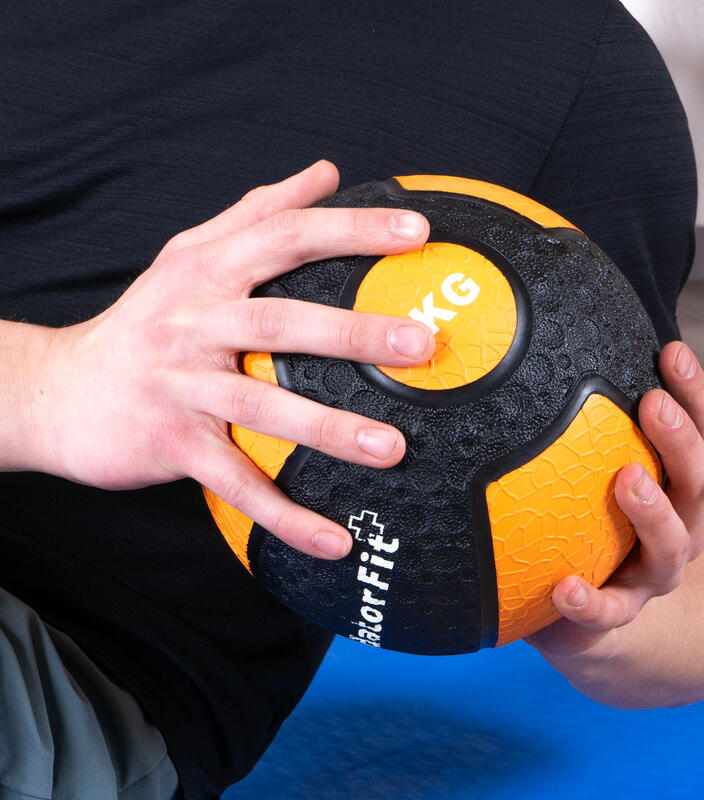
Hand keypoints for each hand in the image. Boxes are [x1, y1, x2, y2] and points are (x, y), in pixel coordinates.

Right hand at [29, 160, 433, 558]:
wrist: (61, 390)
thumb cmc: (146, 320)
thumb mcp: (192, 254)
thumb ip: (259, 213)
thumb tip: (324, 174)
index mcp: (207, 270)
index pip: (285, 237)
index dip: (351, 230)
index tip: (416, 231)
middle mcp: (194, 321)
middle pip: (281, 321)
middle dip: (354, 333)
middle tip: (422, 344)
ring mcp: (182, 385)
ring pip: (262, 405)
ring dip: (328, 429)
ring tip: (392, 448)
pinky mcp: (172, 443)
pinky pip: (235, 482)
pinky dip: (284, 514)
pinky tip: (335, 539)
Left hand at [527, 341, 703, 656]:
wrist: (603, 608)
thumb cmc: (604, 522)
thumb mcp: (605, 470)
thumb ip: (591, 427)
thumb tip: (548, 361)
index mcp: (680, 485)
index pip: (702, 432)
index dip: (693, 391)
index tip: (670, 351)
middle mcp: (680, 525)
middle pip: (696, 481)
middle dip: (679, 441)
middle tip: (653, 405)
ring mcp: (655, 571)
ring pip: (670, 543)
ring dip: (652, 510)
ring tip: (628, 480)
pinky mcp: (621, 611)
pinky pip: (610, 612)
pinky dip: (590, 602)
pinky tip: (565, 589)